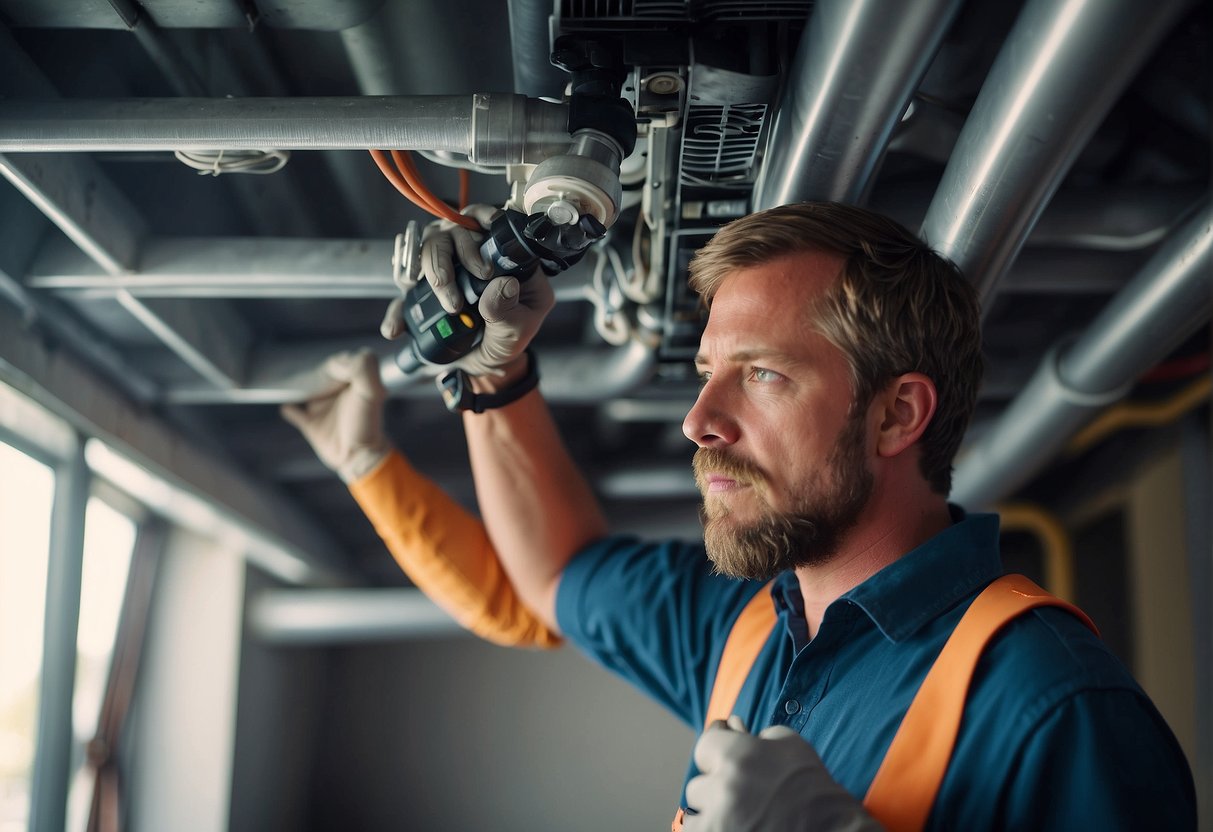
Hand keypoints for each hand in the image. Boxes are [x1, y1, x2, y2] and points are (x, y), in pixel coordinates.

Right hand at [280, 349, 389, 482]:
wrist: (358, 456)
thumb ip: (361, 369)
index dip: (337, 363)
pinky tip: (287, 406)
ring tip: (293, 382)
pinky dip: (289, 409)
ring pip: (307, 390)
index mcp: (354, 383)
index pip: (341, 362)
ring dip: (298, 385)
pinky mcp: (311, 424)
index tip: (335, 372)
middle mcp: (338, 393)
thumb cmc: (367, 423)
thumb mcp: (371, 391)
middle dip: (316, 372)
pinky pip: (295, 412)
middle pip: (322, 373)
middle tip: (315, 378)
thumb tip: (336, 362)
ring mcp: (324, 408)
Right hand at [382, 203, 555, 377]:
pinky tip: (395, 329)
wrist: (487, 366)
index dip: (482, 217)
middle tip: (463, 294)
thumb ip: (510, 309)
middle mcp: (467, 257)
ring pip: (424, 254)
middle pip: (448, 235)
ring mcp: (442, 273)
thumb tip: (504, 285)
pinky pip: (402, 296)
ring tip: (450, 308)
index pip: (487, 223)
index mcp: (498, 257)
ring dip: (432, 276)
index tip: (484, 229)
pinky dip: (396, 312)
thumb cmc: (508, 339)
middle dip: (449, 260)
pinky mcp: (422, 294)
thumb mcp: (518, 329)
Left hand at [683, 719, 881, 831]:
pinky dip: (711, 829)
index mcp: (737, 756)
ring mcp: (721, 822)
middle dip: (717, 788)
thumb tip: (730, 726)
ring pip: (696, 815)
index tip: (720, 756)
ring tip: (740, 813)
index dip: (714, 751)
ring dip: (712, 813)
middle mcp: (724, 788)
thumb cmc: (812, 788)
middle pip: (698, 786)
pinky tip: (732, 826)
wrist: (833, 831)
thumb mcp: (789, 744)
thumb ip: (752, 735)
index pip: (703, 746)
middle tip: (742, 794)